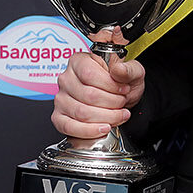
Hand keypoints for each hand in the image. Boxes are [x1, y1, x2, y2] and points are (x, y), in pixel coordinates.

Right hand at [51, 28, 145, 142]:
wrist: (120, 98)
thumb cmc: (122, 83)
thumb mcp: (132, 72)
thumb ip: (128, 69)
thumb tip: (118, 69)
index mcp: (79, 61)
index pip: (90, 74)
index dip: (110, 86)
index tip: (124, 90)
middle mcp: (66, 79)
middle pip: (88, 95)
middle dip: (112, 103)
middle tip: (122, 103)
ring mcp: (61, 98)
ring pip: (81, 113)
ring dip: (106, 117)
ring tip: (118, 115)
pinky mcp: (59, 116)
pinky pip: (69, 127)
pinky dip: (89, 131)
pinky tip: (104, 128)